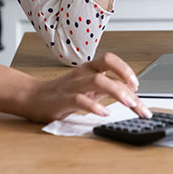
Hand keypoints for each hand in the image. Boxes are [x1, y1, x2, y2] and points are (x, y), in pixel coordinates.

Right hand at [24, 52, 150, 122]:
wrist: (34, 98)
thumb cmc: (64, 93)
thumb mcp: (89, 87)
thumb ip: (108, 88)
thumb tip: (133, 94)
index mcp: (89, 68)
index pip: (110, 60)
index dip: (125, 69)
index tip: (137, 85)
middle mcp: (82, 74)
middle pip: (106, 71)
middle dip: (126, 86)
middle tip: (138, 103)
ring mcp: (73, 86)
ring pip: (97, 81)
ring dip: (116, 92)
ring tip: (128, 104)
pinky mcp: (63, 100)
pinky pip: (80, 100)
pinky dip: (94, 106)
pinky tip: (104, 113)